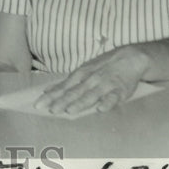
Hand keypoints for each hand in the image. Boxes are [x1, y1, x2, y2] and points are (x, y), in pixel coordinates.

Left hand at [35, 45, 149, 114]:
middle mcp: (90, 80)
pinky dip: (106, 103)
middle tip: (50, 110)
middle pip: (74, 92)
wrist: (129, 57)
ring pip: (91, 95)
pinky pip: (113, 98)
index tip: (39, 104)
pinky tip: (100, 109)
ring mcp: (105, 85)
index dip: (51, 96)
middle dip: (61, 102)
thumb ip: (68, 83)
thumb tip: (48, 91)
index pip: (63, 87)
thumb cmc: (103, 66)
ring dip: (80, 103)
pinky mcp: (120, 91)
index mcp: (81, 75)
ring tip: (70, 111)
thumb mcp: (83, 70)